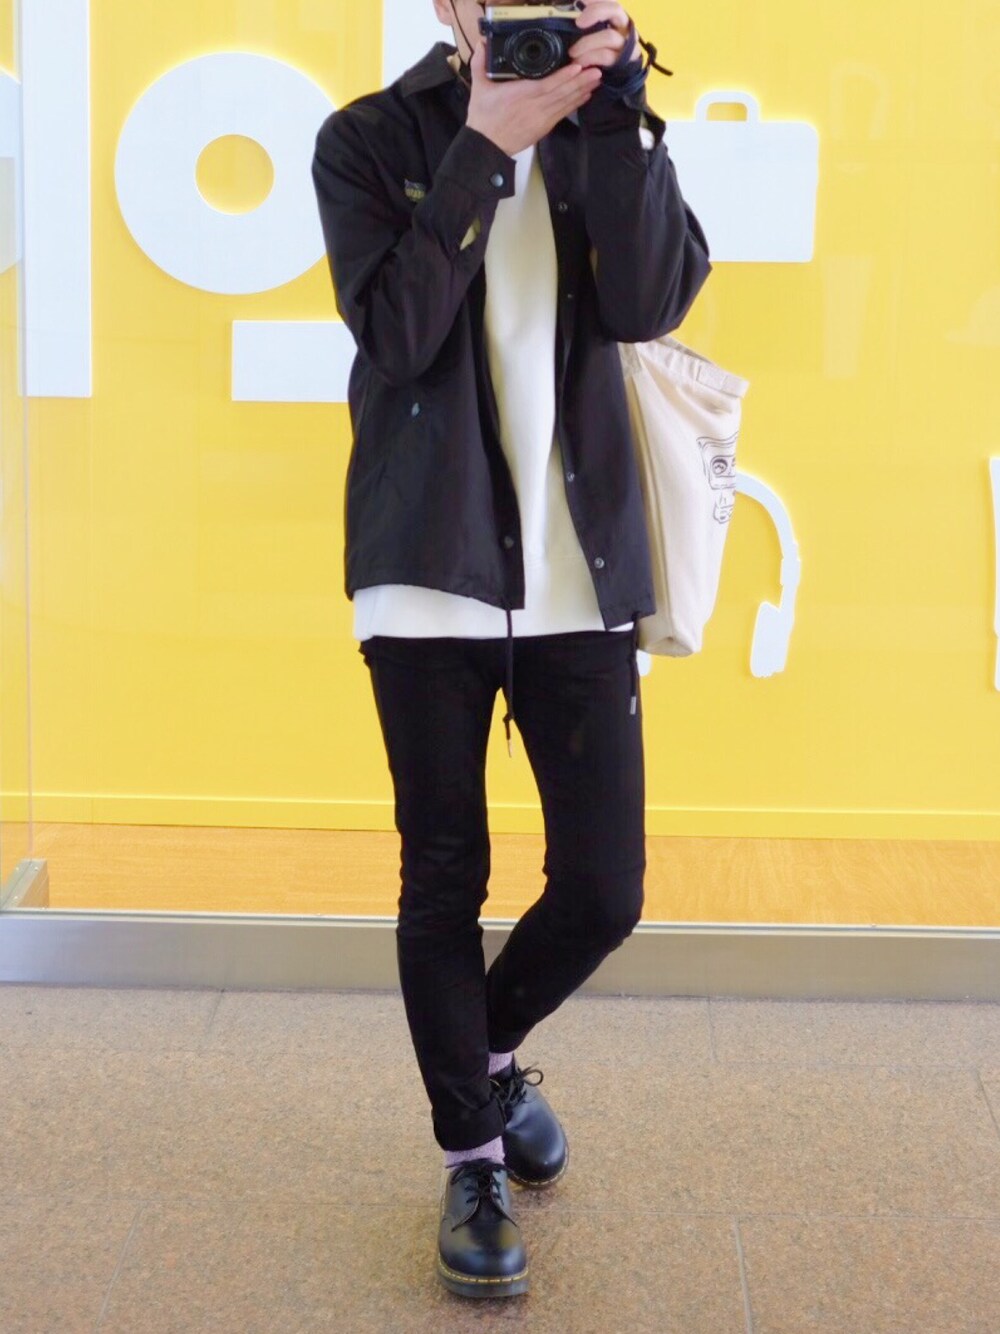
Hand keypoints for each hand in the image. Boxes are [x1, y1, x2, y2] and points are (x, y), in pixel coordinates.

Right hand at [464, 36, 602, 156]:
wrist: (487, 146)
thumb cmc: (484, 119)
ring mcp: (541, 119)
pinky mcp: (544, 127)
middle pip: (562, 93)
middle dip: (581, 81)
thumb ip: (480, 64)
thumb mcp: (479, 89)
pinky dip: (575, 104)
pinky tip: (585, 95)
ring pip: (565, 103)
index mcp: (520, 96)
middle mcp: (534, 107)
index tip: (577, 67)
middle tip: (596, 69)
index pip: (546, 85)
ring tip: (596, 79)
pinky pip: (563, 113)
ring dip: (582, 90)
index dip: (564, 77)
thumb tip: (482, 43)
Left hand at [567, 0, 634, 69]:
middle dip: (595, 12)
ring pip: (609, 36)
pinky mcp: (624, 61)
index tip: (580, 0)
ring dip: (587, 43)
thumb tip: (565, 11)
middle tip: (578, 23)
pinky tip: (579, 62)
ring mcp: (627, 44)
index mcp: (615, 17)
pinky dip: (590, 58)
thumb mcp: (590, 37)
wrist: (614, 81)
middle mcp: (624, 27)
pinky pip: (606, 56)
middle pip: (615, 9)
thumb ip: (583, 25)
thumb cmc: (597, 56)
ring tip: (572, 53)